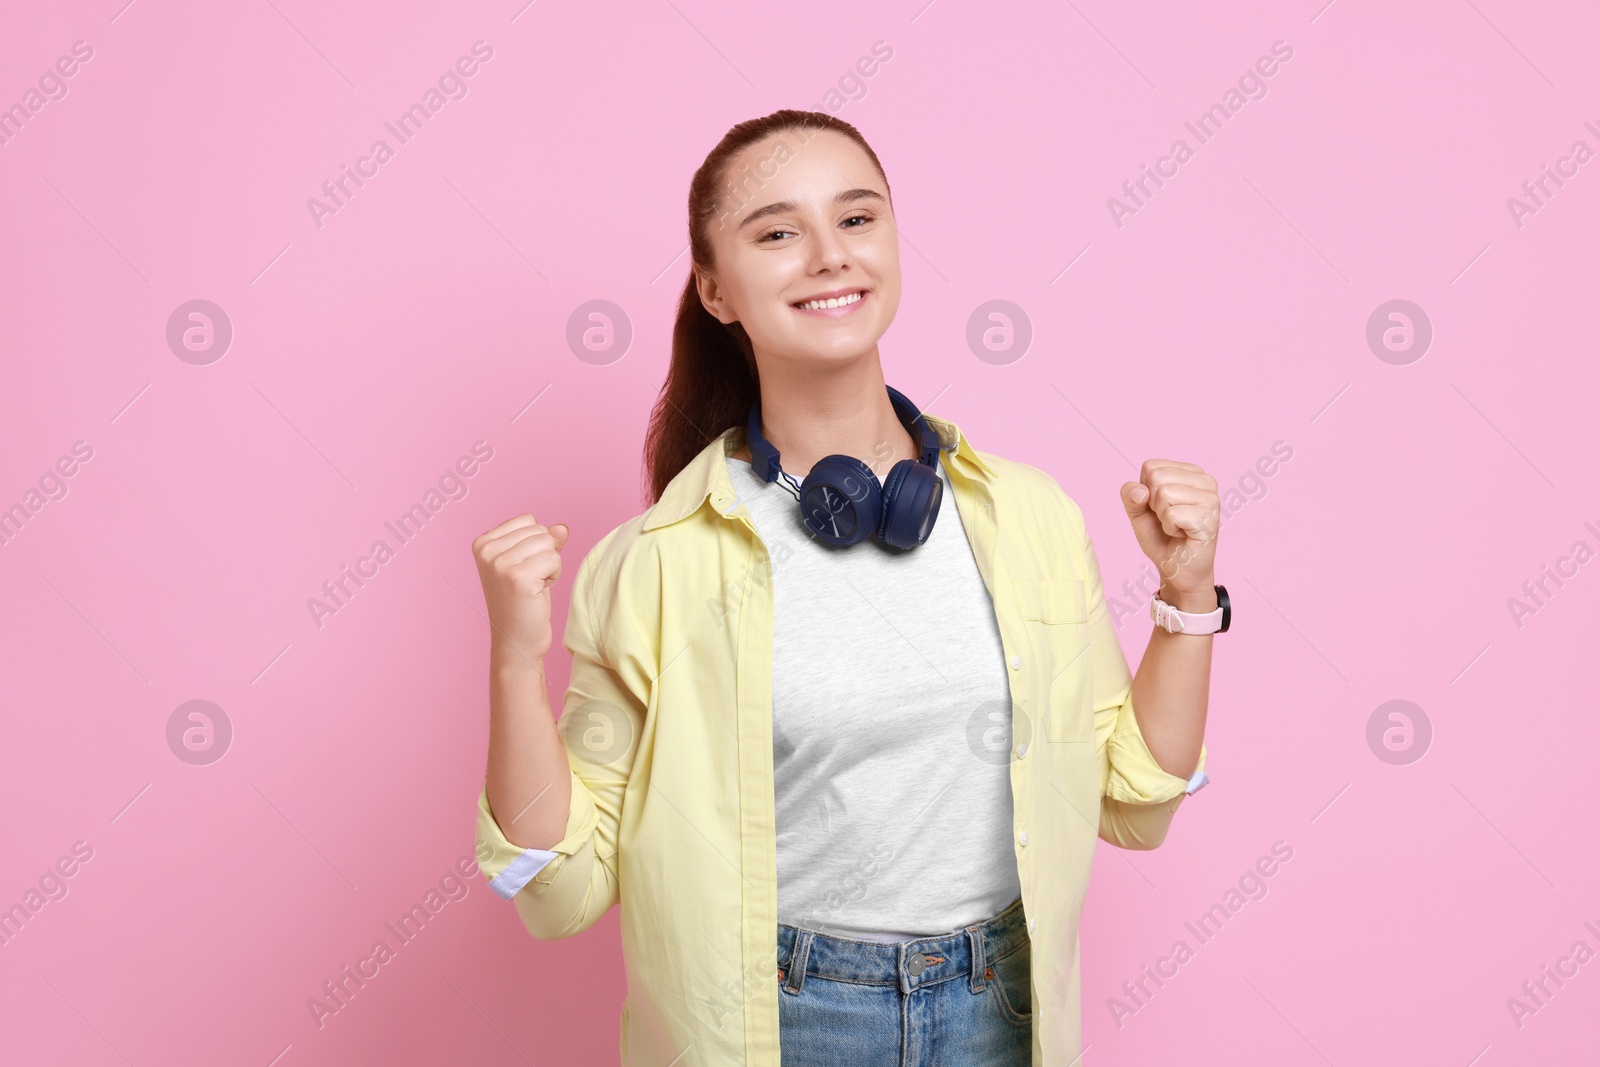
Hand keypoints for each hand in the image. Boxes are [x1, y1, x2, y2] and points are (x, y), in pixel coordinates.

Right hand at [471, 514, 570, 662]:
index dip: (535, 544)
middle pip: (540, 530)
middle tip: (529, 581)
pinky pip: (555, 558)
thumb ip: (544, 541)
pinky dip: (554, 575)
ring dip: (550, 565)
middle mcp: (487, 551)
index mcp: (482, 543)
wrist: (516, 642)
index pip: (528, 520)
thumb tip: (562, 527)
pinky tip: (539, 592)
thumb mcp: (530, 564)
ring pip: (549, 543)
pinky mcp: (519, 577)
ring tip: (533, 586)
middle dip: (544, 554)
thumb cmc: (523, 603)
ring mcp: (500, 564)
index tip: (522, 569)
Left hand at [1119, 460, 1219, 606]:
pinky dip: (1170, 528)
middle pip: (1156, 478)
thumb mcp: (1138, 511)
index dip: (1146, 491)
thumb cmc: (1161, 536)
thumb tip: (1139, 491)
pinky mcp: (1210, 517)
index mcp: (1191, 472)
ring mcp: (1211, 498)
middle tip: (1169, 519)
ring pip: (1164, 494)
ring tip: (1176, 526)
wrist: (1175, 567)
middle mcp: (1205, 480)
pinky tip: (1183, 534)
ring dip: (1162, 517)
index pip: (1151, 466)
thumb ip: (1130, 494)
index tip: (1161, 507)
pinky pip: (1172, 514)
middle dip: (1153, 504)